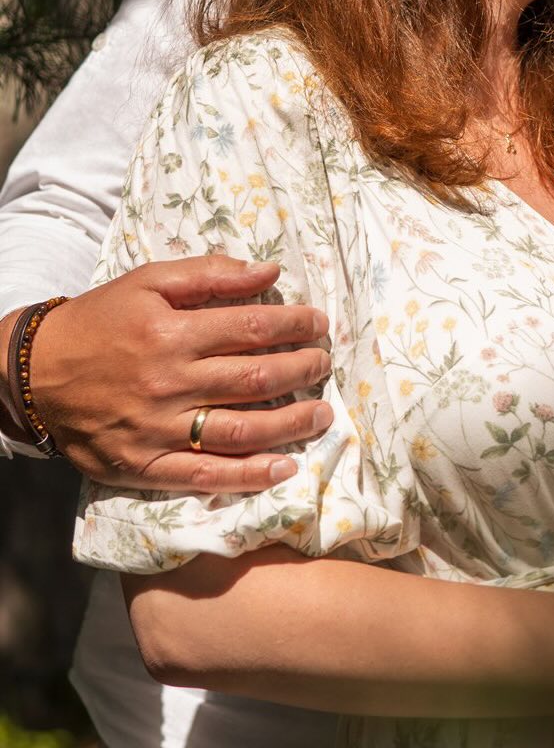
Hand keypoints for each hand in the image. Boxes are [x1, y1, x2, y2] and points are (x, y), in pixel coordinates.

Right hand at [18, 256, 333, 491]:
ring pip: (241, 430)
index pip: (251, 328)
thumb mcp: (146, 282)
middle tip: (323, 364)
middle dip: (301, 371)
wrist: (35, 373)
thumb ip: (208, 274)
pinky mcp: (145, 465)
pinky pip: (206, 475)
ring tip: (322, 414)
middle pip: (255, 380)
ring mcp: (158, 429)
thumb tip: (269, 271)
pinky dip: (249, 476)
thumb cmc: (99, 322)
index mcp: (170, 334)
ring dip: (291, 424)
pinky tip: (284, 468)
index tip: (318, 323)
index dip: (294, 325)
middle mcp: (169, 383)